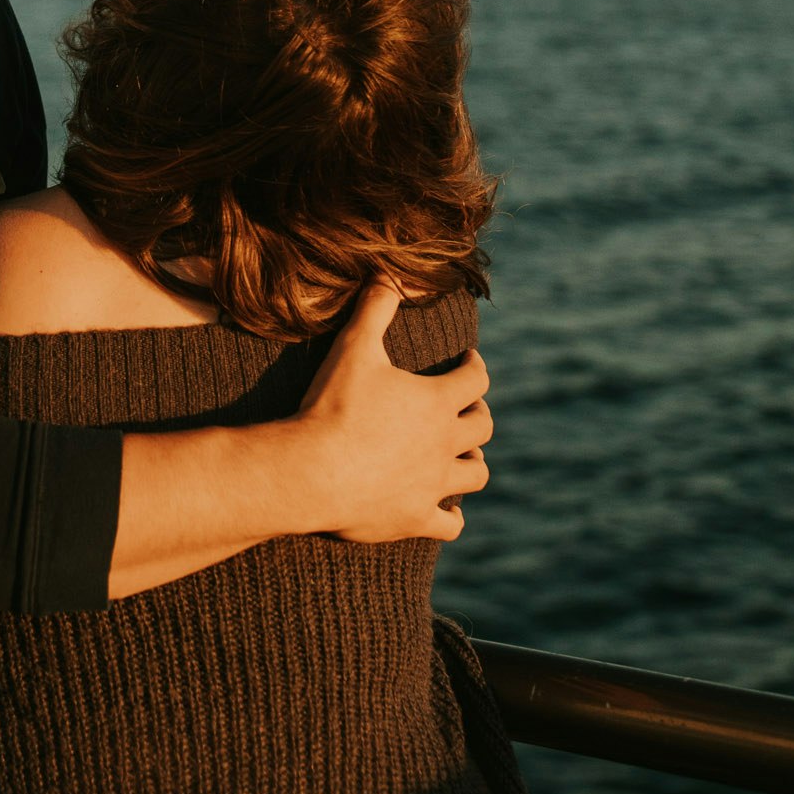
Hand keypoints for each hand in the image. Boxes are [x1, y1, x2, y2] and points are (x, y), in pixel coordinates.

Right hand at [292, 282, 491, 543]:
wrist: (310, 471)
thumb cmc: (331, 406)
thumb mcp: (353, 347)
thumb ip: (375, 306)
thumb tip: (388, 270)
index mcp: (436, 401)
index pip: (475, 379)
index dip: (474, 367)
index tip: (468, 362)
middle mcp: (444, 443)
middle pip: (483, 426)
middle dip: (476, 413)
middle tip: (464, 407)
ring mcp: (432, 484)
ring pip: (476, 474)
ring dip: (472, 461)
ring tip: (461, 454)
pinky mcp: (415, 518)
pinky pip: (450, 523)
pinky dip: (452, 516)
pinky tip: (446, 510)